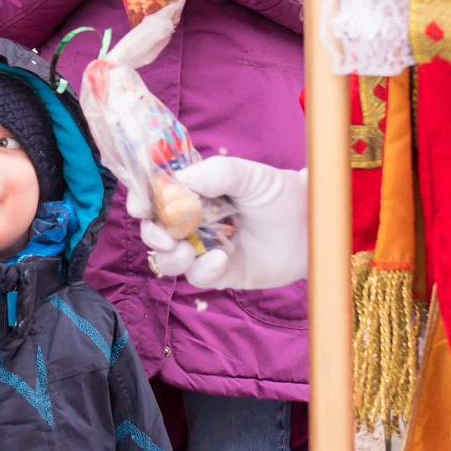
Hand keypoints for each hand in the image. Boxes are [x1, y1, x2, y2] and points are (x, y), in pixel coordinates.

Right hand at [132, 156, 307, 289]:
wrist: (312, 227)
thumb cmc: (280, 193)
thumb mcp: (249, 175)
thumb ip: (217, 173)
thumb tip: (181, 180)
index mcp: (195, 191)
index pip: (157, 195)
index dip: (142, 200)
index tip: (138, 206)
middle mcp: (195, 219)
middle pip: (155, 229)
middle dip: (152, 234)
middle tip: (164, 236)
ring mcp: (205, 247)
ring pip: (169, 259)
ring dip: (170, 258)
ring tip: (187, 250)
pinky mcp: (219, 272)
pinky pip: (197, 277)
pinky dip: (202, 270)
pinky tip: (220, 259)